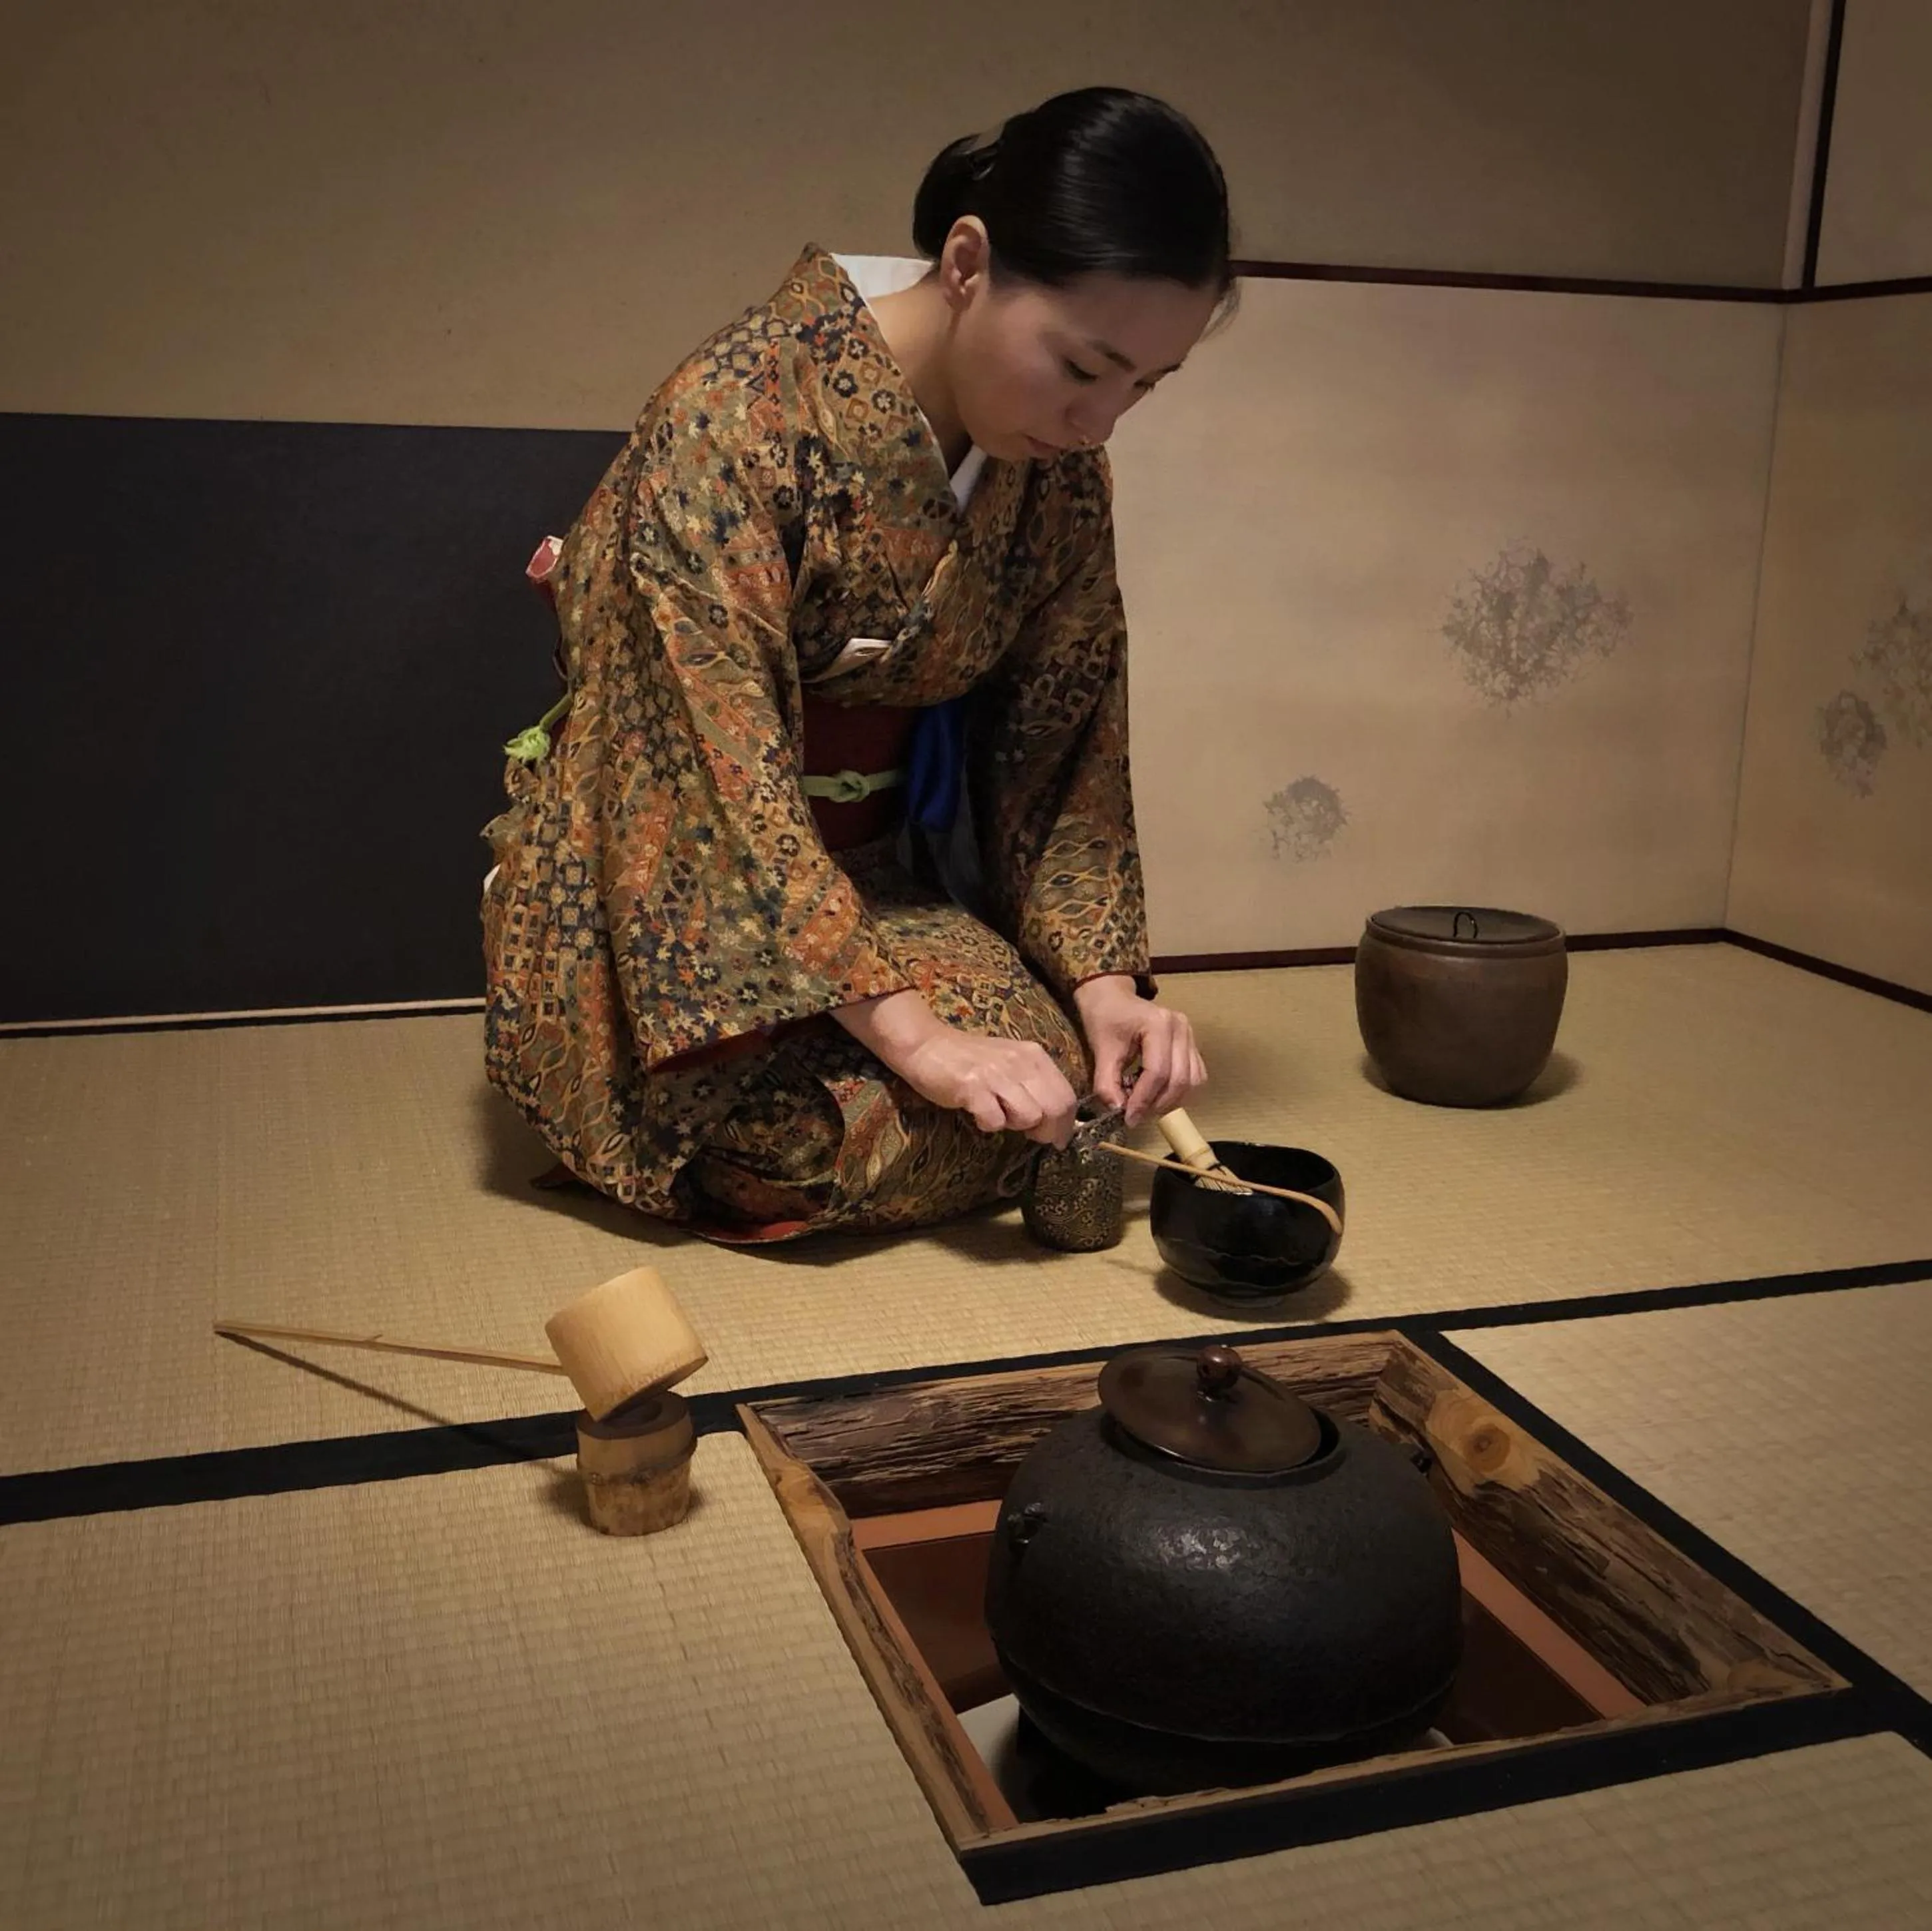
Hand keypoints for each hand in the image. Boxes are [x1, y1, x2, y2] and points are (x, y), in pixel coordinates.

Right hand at [832, 989, 1080, 1145]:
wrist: (927, 1045)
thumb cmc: (970, 1059)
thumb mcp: (1011, 1063)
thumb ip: (1034, 1085)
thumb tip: (1056, 1122)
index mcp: (1034, 1056)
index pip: (1067, 1096)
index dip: (1066, 1124)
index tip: (1056, 1139)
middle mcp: (1020, 1062)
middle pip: (1055, 1108)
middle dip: (1047, 1131)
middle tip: (1031, 1136)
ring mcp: (997, 1074)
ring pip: (1030, 1116)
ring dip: (1016, 1125)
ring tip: (999, 1115)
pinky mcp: (973, 1087)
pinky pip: (995, 1121)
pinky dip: (988, 1125)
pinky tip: (978, 1114)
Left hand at [1072, 975, 1205, 1128]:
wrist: (1112, 998)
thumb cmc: (1105, 1018)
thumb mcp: (1101, 1050)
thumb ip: (1107, 1082)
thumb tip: (1118, 1111)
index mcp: (1159, 1024)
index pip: (1158, 1072)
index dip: (1144, 1100)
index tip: (1128, 1118)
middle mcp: (1181, 1028)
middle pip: (1179, 1079)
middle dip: (1158, 1104)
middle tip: (1136, 1116)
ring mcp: (1190, 1034)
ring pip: (1193, 1080)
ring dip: (1171, 1100)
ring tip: (1147, 1106)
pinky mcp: (1191, 1043)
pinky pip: (1196, 1075)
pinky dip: (1180, 1091)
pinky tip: (1158, 1095)